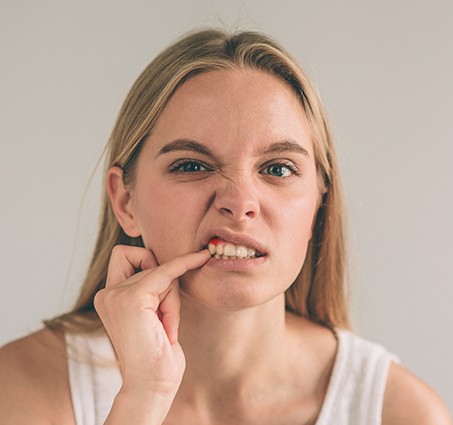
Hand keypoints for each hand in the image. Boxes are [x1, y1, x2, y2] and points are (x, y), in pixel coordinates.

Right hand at [94, 245, 210, 397]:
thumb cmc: (157, 354)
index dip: (146, 258)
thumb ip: (150, 289)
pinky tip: (200, 258)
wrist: (152, 385)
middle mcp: (107, 294)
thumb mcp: (150, 314)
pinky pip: (167, 271)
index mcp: (108, 297)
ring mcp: (116, 295)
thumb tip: (170, 263)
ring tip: (166, 328)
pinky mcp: (132, 298)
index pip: (124, 256)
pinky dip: (185, 264)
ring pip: (160, 271)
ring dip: (172, 299)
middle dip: (165, 286)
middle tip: (165, 318)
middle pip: (147, 262)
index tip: (172, 262)